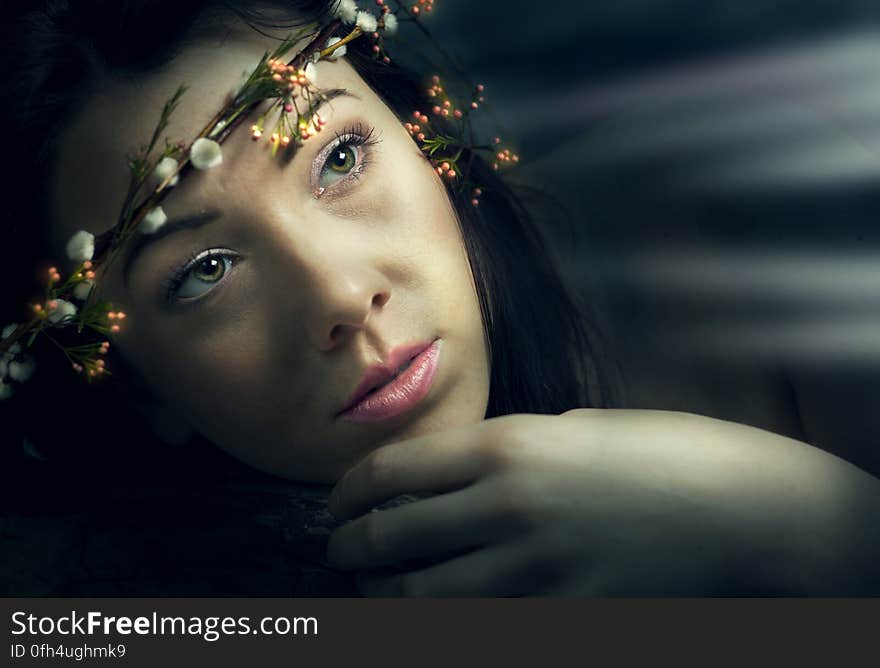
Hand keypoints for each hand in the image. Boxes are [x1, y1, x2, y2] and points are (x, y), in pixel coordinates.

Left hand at [326, 409, 879, 595]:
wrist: (739, 508)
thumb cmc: (657, 452)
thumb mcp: (569, 430)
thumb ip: (502, 455)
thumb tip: (447, 477)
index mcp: (507, 444)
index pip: (391, 471)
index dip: (347, 491)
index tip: (336, 503)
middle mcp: (508, 504)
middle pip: (389, 536)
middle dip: (348, 548)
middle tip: (339, 551)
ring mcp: (534, 567)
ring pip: (417, 596)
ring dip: (381, 594)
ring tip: (373, 589)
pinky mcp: (562, 614)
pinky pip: (475, 627)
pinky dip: (440, 624)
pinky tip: (432, 614)